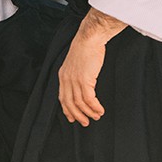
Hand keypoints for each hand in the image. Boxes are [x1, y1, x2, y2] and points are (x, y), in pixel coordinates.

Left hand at [58, 8, 125, 124]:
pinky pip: (89, 99)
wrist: (89, 38)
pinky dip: (95, 107)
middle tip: (85, 122)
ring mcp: (75, 80)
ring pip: (80, 103)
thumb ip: (76, 74)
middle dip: (78, 115)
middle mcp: (66, 79)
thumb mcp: (76, 62)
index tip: (72, 118)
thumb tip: (83, 85)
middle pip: (70, 103)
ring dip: (89, 112)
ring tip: (96, 116)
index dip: (67, 109)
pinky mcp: (84, 80)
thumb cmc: (86, 48)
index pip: (62, 97)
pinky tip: (100, 110)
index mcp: (62, 75)